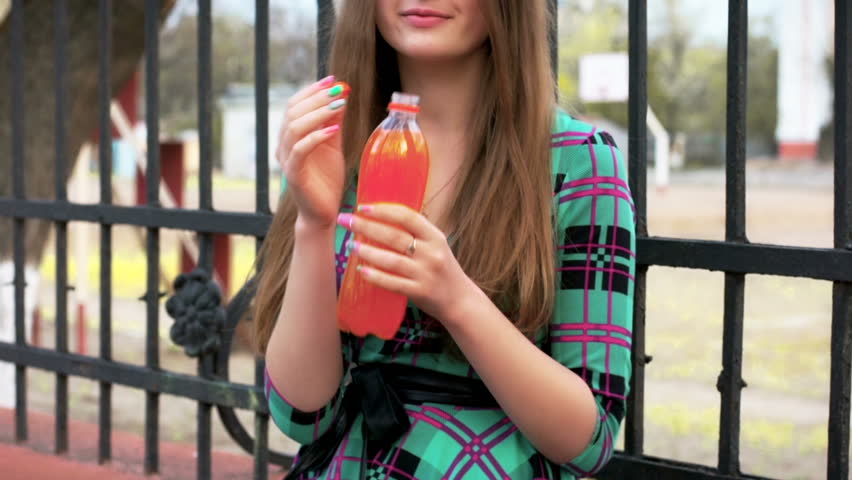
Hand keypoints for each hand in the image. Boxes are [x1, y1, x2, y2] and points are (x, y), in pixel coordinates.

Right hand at [276, 76, 348, 229]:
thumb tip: (341, 96)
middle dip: (316, 98)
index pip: (295, 105)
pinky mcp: (294, 174)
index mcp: (291, 137)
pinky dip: (316, 137)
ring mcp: (286, 160)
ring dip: (318, 113)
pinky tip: (334, 130)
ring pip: (294, 128)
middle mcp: (284, 146)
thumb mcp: (334, 146)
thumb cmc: (327, 180)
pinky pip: (300, 150)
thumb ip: (334, 123)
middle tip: (338, 90)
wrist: (324, 212)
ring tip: (339, 105)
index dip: (312, 91)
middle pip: (293, 112)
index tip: (333, 80)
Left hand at [337, 203, 482, 325]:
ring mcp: (426, 274)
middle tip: (345, 221)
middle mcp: (432, 253)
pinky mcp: (420, 292)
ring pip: (391, 260)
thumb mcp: (436, 246)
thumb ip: (415, 233)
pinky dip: (375, 276)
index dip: (383, 210)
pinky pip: (393, 283)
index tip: (361, 207)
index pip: (407, 217)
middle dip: (366, 226)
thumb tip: (380, 218)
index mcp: (435, 236)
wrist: (459, 300)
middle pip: (394, 236)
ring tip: (350, 245)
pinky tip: (361, 270)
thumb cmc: (441, 269)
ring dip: (367, 251)